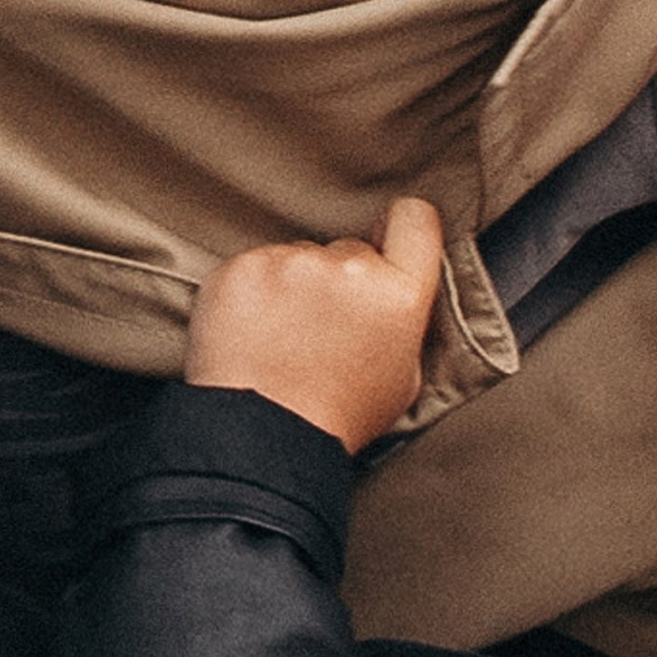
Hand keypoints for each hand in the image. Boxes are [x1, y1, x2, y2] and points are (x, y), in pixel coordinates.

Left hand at [184, 196, 443, 454]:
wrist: (261, 439)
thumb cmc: (337, 418)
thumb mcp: (404, 378)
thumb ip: (405, 321)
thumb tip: (395, 289)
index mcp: (399, 294)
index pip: (414, 218)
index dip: (400, 228)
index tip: (386, 242)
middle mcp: (350, 267)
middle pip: (349, 249)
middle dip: (338, 279)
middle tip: (320, 330)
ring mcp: (291, 262)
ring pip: (297, 258)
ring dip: (291, 287)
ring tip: (280, 341)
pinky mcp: (242, 268)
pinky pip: (254, 267)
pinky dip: (251, 294)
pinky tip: (250, 334)